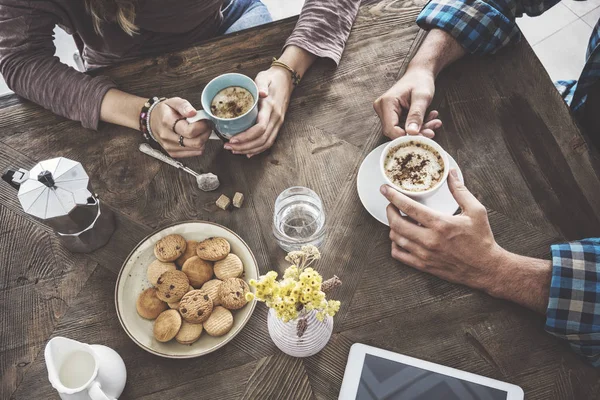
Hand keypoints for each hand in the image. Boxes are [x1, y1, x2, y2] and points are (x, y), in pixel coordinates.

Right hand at [150, 97, 212, 157]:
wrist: (152, 120)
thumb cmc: (164, 111)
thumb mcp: (173, 102)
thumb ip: (184, 105)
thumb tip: (193, 113)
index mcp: (167, 122)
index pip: (190, 131)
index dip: (202, 126)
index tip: (205, 120)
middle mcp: (167, 136)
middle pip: (195, 142)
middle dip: (205, 133)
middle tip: (206, 126)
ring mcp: (169, 147)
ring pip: (197, 149)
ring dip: (203, 139)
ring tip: (200, 130)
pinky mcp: (173, 153)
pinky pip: (194, 153)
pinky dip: (198, 146)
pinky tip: (195, 137)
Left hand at [224, 67, 292, 157]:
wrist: (286, 80)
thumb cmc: (271, 79)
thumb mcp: (264, 77)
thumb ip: (261, 85)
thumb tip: (262, 93)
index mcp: (270, 108)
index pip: (260, 128)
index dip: (246, 137)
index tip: (232, 139)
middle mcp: (276, 118)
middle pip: (261, 140)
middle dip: (244, 146)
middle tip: (229, 147)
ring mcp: (278, 123)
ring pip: (266, 143)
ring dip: (250, 149)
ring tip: (235, 150)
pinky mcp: (277, 125)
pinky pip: (269, 141)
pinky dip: (258, 149)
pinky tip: (248, 152)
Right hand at [374, 67, 441, 138]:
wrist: (419, 73)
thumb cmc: (420, 81)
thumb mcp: (422, 97)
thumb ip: (416, 115)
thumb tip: (412, 133)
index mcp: (387, 102)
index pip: (391, 128)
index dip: (405, 136)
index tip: (422, 137)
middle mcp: (382, 108)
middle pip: (395, 131)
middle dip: (415, 133)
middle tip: (432, 130)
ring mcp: (385, 112)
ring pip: (400, 130)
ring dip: (418, 129)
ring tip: (433, 123)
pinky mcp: (391, 115)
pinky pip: (403, 126)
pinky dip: (416, 125)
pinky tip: (428, 120)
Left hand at [381, 170, 503, 291]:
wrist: (485, 268)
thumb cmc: (481, 239)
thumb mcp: (476, 211)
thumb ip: (460, 191)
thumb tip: (451, 173)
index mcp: (440, 224)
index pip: (408, 207)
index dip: (393, 196)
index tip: (385, 189)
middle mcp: (429, 240)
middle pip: (396, 223)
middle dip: (389, 210)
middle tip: (391, 204)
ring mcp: (424, 254)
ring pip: (395, 238)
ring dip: (392, 226)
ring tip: (398, 219)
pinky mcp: (423, 265)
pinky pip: (398, 255)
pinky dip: (395, 244)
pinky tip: (401, 237)